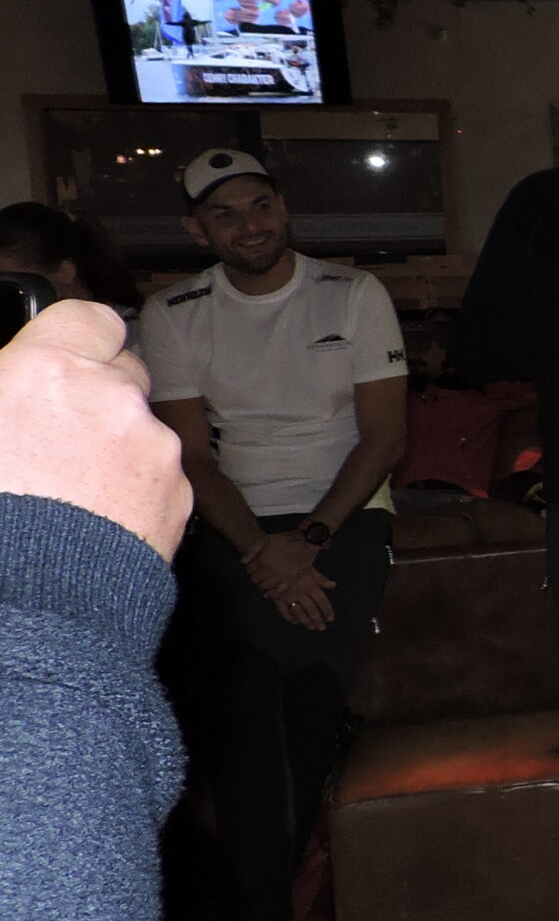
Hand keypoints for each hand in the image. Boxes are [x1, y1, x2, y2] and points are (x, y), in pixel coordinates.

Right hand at [0, 301, 189, 558]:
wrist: (28, 602)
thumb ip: (9, 388)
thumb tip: (19, 384)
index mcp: (49, 370)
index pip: (89, 318)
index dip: (81, 336)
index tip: (70, 354)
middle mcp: (112, 398)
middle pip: (123, 374)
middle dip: (100, 395)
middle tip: (60, 434)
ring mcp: (153, 446)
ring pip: (141, 430)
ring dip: (117, 447)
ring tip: (71, 491)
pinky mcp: (178, 493)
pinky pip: (160, 477)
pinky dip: (137, 490)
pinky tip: (98, 520)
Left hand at [242, 530, 318, 593]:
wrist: (305, 543)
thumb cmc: (285, 539)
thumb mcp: (266, 539)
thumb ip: (253, 550)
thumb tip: (243, 562)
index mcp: (262, 559)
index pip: (249, 570)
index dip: (249, 569)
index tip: (253, 569)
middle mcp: (269, 570)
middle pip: (255, 579)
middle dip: (254, 577)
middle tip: (258, 576)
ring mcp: (280, 576)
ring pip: (264, 586)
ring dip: (260, 587)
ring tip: (261, 585)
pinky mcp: (289, 581)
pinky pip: (277, 591)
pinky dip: (271, 594)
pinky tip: (268, 594)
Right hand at [269, 564, 336, 631]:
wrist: (273, 561)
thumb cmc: (294, 564)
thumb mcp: (310, 568)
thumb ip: (321, 579)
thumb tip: (334, 585)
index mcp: (310, 586)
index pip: (322, 601)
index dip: (327, 610)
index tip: (331, 619)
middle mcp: (301, 593)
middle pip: (311, 609)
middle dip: (317, 619)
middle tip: (322, 628)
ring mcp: (288, 596)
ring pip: (299, 612)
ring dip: (306, 621)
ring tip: (312, 628)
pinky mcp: (277, 598)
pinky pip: (284, 611)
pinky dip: (290, 618)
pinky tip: (296, 622)